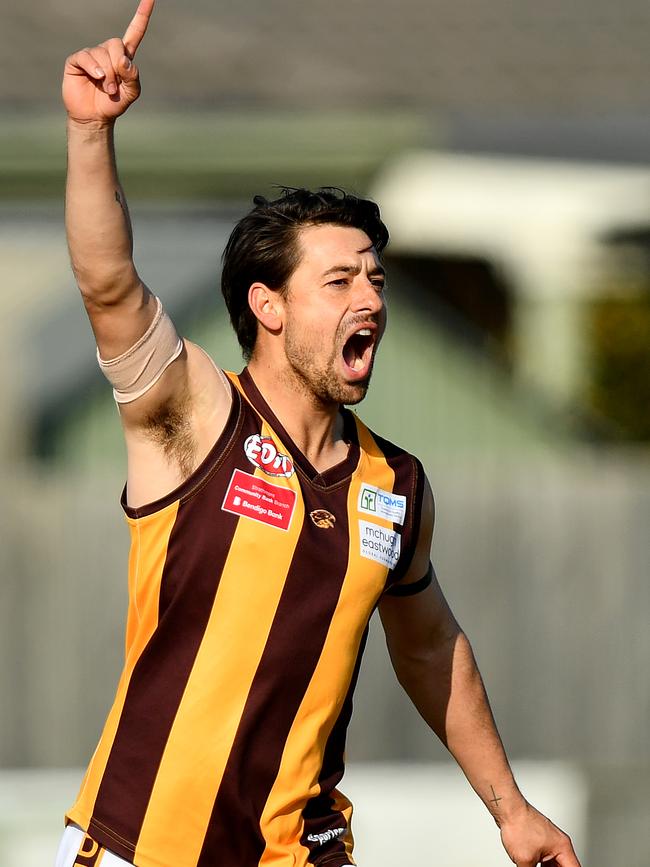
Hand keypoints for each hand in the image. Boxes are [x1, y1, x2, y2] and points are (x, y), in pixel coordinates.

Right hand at [62, 0, 154, 124]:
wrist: (95, 117)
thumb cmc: (114, 104)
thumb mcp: (131, 93)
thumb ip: (133, 77)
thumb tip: (124, 60)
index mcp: (124, 56)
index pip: (135, 32)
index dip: (142, 15)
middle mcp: (108, 51)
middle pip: (116, 44)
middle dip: (118, 66)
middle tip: (114, 86)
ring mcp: (92, 54)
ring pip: (102, 54)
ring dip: (107, 75)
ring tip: (106, 89)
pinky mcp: (77, 60)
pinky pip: (86, 56)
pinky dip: (94, 68)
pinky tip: (97, 77)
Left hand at [499, 801, 580, 866]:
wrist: (508, 808)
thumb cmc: (518, 824)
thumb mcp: (526, 860)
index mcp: (563, 847)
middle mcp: (559, 843)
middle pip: (564, 866)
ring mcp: (549, 840)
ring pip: (555, 863)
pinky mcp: (540, 840)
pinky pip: (546, 858)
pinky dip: (543, 866)